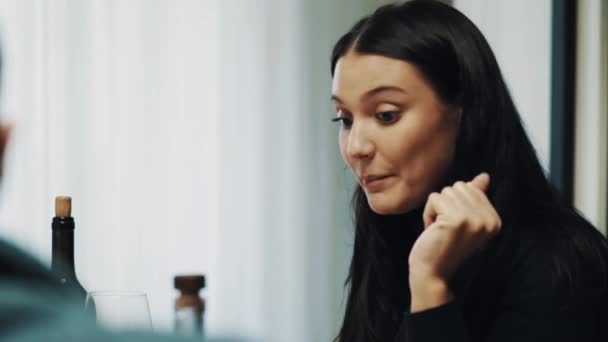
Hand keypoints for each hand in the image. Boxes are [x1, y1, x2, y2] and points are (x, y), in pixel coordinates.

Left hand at [408, 173, 501, 310]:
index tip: (455, 227)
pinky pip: (434, 198)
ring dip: (436, 210)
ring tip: (440, 230)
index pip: (470, 187)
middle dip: (445, 205)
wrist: (433, 273)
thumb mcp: (464, 220)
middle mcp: (488, 219)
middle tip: (446, 229)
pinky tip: (433, 231)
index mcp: (495, 219)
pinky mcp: (456, 220)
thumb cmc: (444, 246)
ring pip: (446, 192)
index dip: (455, 204)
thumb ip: (476, 198)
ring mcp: (473, 219)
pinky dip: (428, 213)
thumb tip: (485, 176)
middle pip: (458, 186)